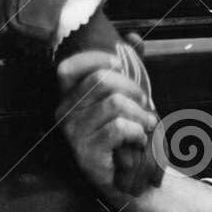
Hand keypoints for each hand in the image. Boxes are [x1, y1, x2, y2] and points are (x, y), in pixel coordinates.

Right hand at [56, 42, 159, 193]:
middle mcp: (65, 113)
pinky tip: (138, 140)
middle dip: (133, 88)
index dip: (95, 59)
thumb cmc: (128, 133)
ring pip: (114, 104)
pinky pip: (119, 128)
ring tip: (146, 125)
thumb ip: (131, 65)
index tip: (120, 63)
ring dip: (141, 114)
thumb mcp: (129, 96)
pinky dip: (137, 132)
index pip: (69, 68)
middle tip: (145, 104)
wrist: (132, 176)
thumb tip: (133, 36)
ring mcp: (73, 134)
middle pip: (101, 80)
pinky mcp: (86, 153)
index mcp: (69, 97)